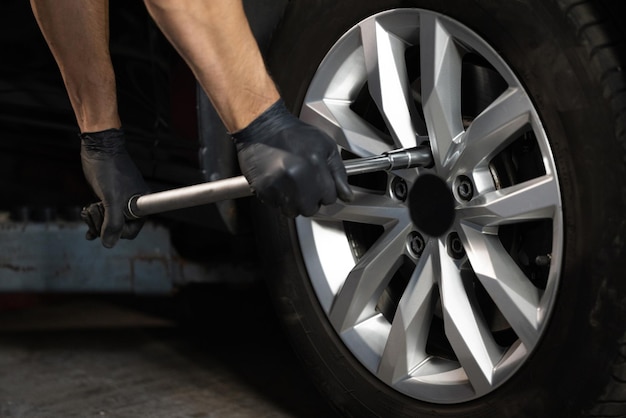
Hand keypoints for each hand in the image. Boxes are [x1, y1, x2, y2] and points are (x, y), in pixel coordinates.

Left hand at [79, 128, 148, 247]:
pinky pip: (103, 213)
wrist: (99, 148)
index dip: (116, 232)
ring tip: (87, 209)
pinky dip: (93, 216)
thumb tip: (108, 244)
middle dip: (102, 225)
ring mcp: (120, 200)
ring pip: (108, 221)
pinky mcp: (109, 196)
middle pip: (117, 228)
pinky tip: (85, 215)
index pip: (130, 232)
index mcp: (141, 206)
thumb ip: (112, 223)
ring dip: (95, 220)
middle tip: (93, 213)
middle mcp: (133, 205)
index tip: (104, 225)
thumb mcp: (111, 199)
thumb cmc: (109, 170)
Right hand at [232, 100, 352, 216]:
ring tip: (291, 183)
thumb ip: (339, 173)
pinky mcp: (263, 189)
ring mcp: (278, 185)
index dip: (326, 191)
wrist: (263, 127)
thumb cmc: (293, 134)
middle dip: (310, 200)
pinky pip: (276, 206)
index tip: (320, 183)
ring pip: (293, 211)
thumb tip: (347, 195)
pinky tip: (279, 182)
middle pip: (311, 208)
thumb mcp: (326, 146)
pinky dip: (278, 199)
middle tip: (305, 183)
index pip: (329, 198)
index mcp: (314, 165)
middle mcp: (296, 177)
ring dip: (294, 202)